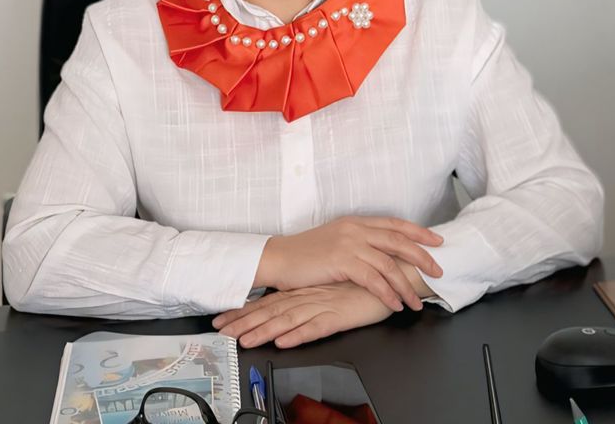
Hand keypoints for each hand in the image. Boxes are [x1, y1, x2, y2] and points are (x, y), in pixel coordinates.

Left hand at [215, 283, 392, 347]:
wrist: (394, 273)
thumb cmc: (365, 282)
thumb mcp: (333, 289)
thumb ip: (314, 296)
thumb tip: (293, 308)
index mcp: (308, 289)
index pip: (270, 301)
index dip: (246, 311)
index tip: (224, 319)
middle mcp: (311, 295)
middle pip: (272, 309)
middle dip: (244, 322)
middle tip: (221, 330)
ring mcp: (324, 303)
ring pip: (287, 319)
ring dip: (264, 331)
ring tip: (243, 341)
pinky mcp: (339, 314)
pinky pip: (315, 326)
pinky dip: (298, 334)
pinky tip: (284, 341)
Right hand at [256, 216, 443, 312]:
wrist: (280, 258)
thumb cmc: (306, 254)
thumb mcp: (336, 241)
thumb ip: (359, 243)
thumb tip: (383, 256)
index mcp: (356, 222)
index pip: (394, 224)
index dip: (418, 232)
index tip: (437, 241)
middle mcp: (355, 229)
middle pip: (398, 240)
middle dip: (422, 256)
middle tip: (438, 270)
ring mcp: (349, 244)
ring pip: (388, 263)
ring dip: (405, 284)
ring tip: (416, 301)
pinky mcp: (342, 261)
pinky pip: (373, 279)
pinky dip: (387, 293)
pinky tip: (395, 303)